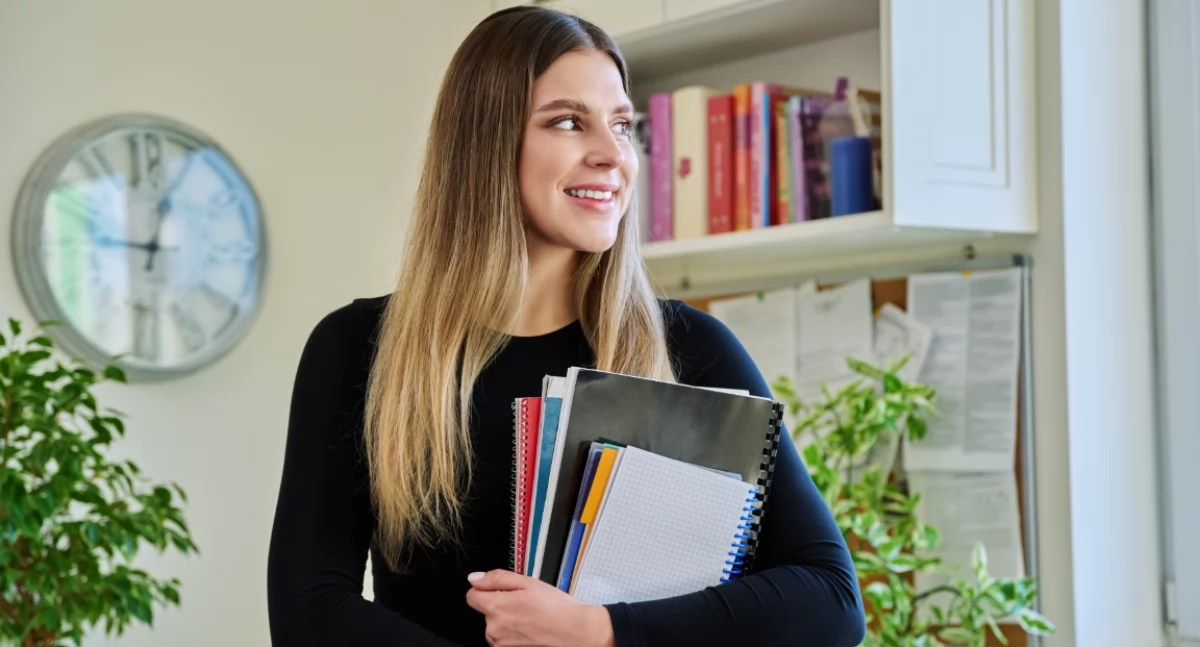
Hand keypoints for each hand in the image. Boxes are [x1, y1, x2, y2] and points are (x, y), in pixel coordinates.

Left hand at [465, 570, 614, 646]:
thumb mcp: (528, 582)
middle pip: (486, 612)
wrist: (576, 633)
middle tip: (525, 604)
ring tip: (531, 618)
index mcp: (495, 608)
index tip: (502, 591)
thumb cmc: (556, 608)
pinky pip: (504, 641)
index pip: (472, 596)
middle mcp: (493, 630)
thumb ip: (497, 579)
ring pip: (496, 628)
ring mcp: (501, 645)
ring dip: (508, 622)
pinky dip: (514, 636)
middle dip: (501, 606)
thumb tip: (474, 578)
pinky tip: (531, 631)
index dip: (486, 590)